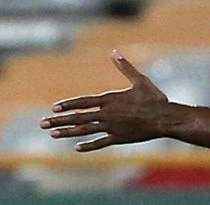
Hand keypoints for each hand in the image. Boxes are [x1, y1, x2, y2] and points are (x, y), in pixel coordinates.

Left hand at [41, 52, 176, 152]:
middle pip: (79, 117)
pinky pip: (100, 143)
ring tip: (53, 134)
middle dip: (59, 120)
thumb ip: (125, 68)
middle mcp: (107, 114)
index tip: (53, 108)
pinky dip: (88, 145)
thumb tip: (114, 52)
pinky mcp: (118, 138)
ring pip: (85, 130)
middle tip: (42, 124)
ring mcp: (112, 127)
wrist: (166, 118)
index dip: (68, 105)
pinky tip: (76, 148)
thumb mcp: (139, 81)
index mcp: (110, 99)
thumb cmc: (154, 98)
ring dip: (68, 132)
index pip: (84, 102)